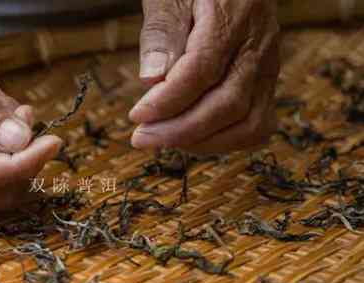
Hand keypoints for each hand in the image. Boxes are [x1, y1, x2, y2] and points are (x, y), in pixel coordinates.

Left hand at [130, 0, 279, 153]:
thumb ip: (162, 31)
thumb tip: (152, 78)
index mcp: (233, 17)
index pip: (203, 70)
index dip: (169, 100)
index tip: (137, 115)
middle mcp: (258, 47)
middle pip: (229, 104)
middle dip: (181, 130)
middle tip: (142, 137)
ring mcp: (267, 69)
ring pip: (249, 123)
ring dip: (202, 142)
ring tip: (163, 141)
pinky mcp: (265, 84)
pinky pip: (256, 126)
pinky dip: (224, 142)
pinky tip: (191, 140)